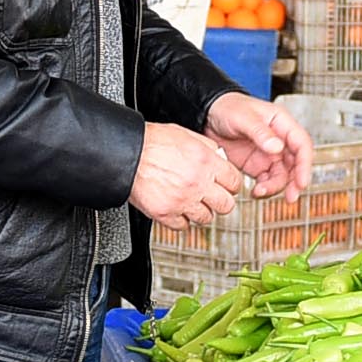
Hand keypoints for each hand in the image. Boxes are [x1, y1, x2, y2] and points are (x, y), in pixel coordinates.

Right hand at [130, 122, 245, 227]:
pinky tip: (177, 209)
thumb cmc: (151, 142)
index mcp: (206, 162)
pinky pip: (183, 226)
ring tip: (193, 203)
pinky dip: (181, 220)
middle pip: (226, 205)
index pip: (235, 182)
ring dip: (201, 212)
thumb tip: (220, 158)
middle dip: (221, 202)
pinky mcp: (165, 214)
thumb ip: (208, 148)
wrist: (126, 153)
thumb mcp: (187, 135)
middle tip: (214, 198)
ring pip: (206, 218)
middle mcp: (197, 183)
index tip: (227, 187)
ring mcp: (182, 201)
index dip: (232, 185)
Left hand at [205, 90, 307, 198]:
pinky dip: (264, 189)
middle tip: (291, 197)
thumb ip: (260, 132)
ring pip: (282, 176)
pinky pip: (267, 181)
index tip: (302, 181)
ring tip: (259, 191)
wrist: (206, 116)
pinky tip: (255, 191)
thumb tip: (277, 147)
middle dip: (295, 182)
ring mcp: (269, 154)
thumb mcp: (243, 117)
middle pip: (295, 164)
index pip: (302, 144)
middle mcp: (279, 140)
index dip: (305, 164)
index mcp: (281, 123)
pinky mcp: (257, 166)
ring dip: (275, 187)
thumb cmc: (227, 108)